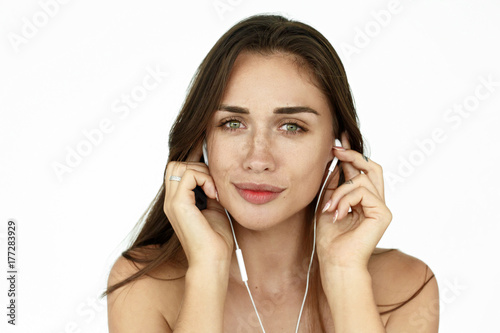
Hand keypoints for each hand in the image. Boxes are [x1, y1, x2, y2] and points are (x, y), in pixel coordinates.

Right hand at [163, 143, 233, 266]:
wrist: (212, 260)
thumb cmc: (216, 240)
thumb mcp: (214, 209)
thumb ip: (210, 192)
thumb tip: (214, 177)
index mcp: (178, 203)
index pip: (178, 172)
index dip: (197, 169)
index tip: (215, 182)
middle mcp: (171, 201)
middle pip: (176, 165)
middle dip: (198, 167)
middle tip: (214, 186)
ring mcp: (172, 202)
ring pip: (179, 166)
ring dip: (202, 172)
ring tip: (214, 191)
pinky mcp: (178, 204)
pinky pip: (188, 175)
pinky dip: (205, 179)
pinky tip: (214, 195)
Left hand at [316, 132, 391, 269]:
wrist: (335, 261)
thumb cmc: (330, 237)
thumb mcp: (328, 203)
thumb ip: (334, 183)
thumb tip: (335, 159)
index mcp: (364, 199)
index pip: (362, 170)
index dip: (351, 154)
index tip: (336, 141)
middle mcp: (376, 201)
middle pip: (372, 167)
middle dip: (352, 155)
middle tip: (335, 150)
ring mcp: (382, 207)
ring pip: (362, 179)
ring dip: (338, 191)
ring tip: (328, 208)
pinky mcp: (383, 213)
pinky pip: (362, 192)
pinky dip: (344, 200)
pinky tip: (336, 214)